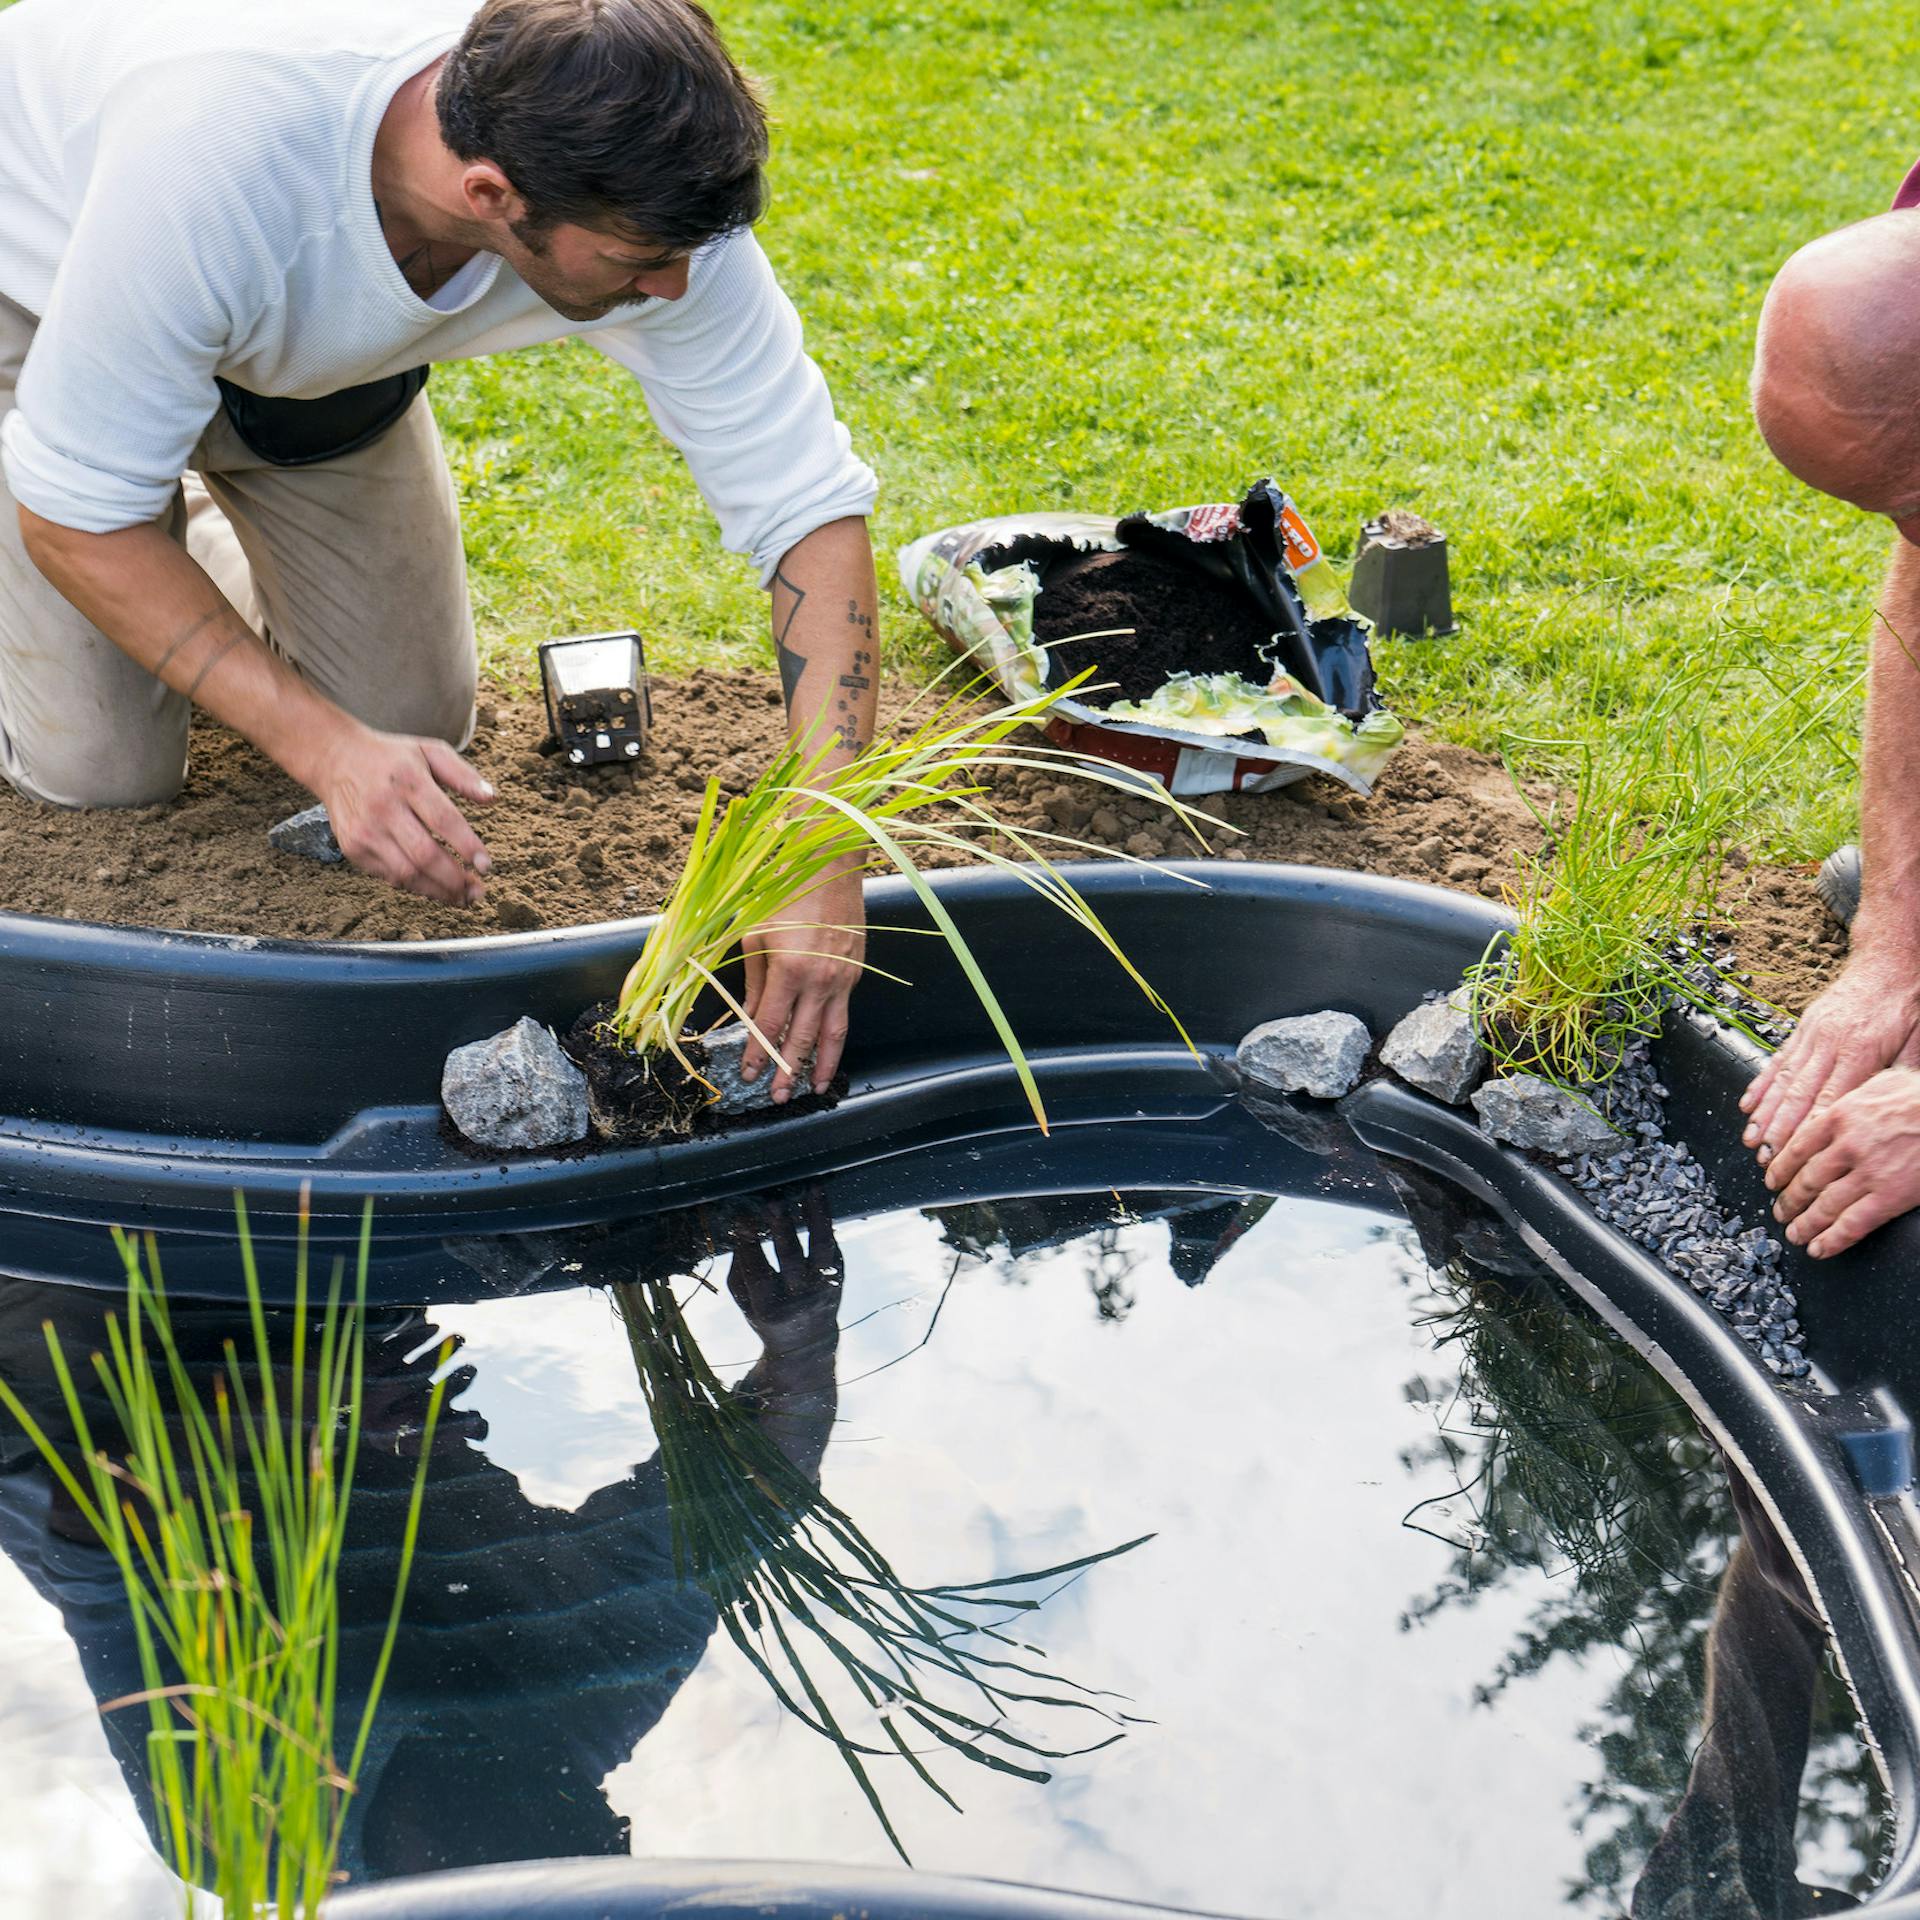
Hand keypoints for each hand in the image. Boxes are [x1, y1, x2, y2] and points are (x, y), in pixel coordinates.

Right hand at [311, 720, 494, 906]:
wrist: (335, 759)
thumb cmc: (393, 758)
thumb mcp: (430, 752)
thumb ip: (464, 775)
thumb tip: (493, 798)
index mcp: (408, 781)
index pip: (443, 820)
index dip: (467, 846)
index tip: (486, 866)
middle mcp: (383, 808)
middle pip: (424, 855)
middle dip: (455, 879)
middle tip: (478, 891)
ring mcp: (364, 831)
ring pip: (406, 873)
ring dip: (438, 891)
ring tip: (462, 897)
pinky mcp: (353, 847)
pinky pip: (389, 876)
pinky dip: (415, 886)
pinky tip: (434, 887)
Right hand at [724, 1188, 844, 1350]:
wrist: (808, 1342)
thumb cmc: (767, 1316)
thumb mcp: (745, 1303)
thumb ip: (739, 1269)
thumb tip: (738, 1226)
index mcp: (770, 1310)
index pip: (758, 1274)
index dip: (749, 1245)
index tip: (740, 1218)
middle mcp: (800, 1298)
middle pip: (792, 1259)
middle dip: (782, 1228)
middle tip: (773, 1201)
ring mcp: (824, 1285)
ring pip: (822, 1246)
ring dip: (817, 1214)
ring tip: (811, 1187)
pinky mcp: (839, 1274)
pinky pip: (832, 1242)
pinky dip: (824, 1218)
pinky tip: (816, 1196)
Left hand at [739, 861, 865, 1100]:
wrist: (830, 866)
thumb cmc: (785, 893)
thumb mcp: (755, 935)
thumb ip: (752, 982)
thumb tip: (749, 1017)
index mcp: (789, 970)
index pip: (769, 1025)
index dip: (758, 1054)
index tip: (749, 1076)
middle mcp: (820, 980)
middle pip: (803, 1039)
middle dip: (789, 1072)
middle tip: (779, 1098)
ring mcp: (842, 979)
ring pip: (834, 1035)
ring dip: (823, 1066)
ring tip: (815, 1090)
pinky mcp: (856, 973)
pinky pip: (844, 1014)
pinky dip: (836, 1038)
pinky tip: (829, 1052)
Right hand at [1739, 951, 1919, 1171]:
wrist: (1888, 963)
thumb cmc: (1906, 1003)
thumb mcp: (1918, 1041)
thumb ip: (1901, 1076)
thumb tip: (1890, 1109)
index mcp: (1860, 1050)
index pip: (1830, 1097)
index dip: (1809, 1127)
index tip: (1794, 1153)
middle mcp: (1829, 1044)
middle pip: (1799, 1093)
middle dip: (1779, 1129)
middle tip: (1764, 1156)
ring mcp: (1811, 1036)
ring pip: (1782, 1080)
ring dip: (1764, 1112)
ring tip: (1750, 1139)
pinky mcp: (1802, 1029)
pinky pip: (1776, 1061)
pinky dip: (1760, 1084)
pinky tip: (1747, 1105)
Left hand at [1765, 1067, 1919, 1256]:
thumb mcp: (1883, 1081)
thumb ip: (1854, 1094)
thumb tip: (1840, 1098)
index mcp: (1841, 1116)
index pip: (1797, 1147)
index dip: (1780, 1169)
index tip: (1772, 1180)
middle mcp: (1847, 1146)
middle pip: (1807, 1179)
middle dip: (1789, 1200)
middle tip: (1780, 1211)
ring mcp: (1868, 1174)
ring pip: (1824, 1205)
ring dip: (1805, 1224)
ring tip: (1795, 1234)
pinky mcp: (1890, 1197)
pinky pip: (1854, 1223)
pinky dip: (1833, 1239)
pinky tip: (1820, 1248)